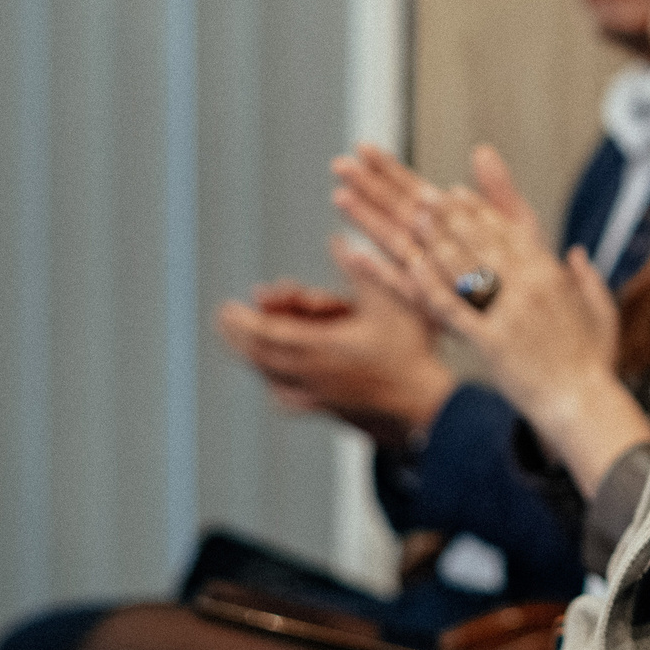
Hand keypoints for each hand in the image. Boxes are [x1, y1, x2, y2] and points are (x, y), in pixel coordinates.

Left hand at [213, 245, 455, 449]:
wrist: (424, 406)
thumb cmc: (410, 354)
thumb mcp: (388, 301)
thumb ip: (359, 270)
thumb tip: (339, 239)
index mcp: (321, 346)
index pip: (266, 334)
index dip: (242, 321)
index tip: (226, 309)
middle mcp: (311, 373)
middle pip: (259, 356)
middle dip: (238, 336)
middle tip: (225, 320)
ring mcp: (316, 396)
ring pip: (270, 377)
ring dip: (254, 357)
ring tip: (242, 343)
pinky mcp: (325, 409)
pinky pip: (286, 396)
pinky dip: (273, 381)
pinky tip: (273, 378)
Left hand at [333, 144, 649, 489]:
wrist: (584, 405)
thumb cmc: (592, 364)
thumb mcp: (599, 312)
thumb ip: (586, 278)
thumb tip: (574, 252)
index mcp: (550, 275)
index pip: (508, 231)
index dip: (477, 210)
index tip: (454, 193)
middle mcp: (529, 286)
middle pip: (481, 240)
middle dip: (449, 214)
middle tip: (421, 195)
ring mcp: (508, 313)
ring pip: (464, 266)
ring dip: (435, 239)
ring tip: (413, 220)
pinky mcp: (490, 342)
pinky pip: (453, 308)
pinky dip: (430, 285)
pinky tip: (411, 267)